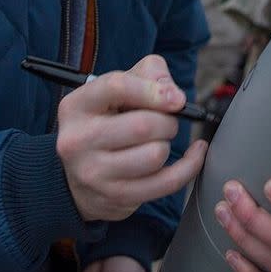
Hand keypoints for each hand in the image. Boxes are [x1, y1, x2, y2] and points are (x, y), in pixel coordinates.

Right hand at [57, 55, 206, 221]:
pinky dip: (189, 166)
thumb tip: (174, 95)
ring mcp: (94, 173)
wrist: (81, 176)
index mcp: (76, 106)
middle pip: (143, 125)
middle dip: (167, 121)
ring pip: (155, 154)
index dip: (153, 90)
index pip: (117, 87)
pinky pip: (168, 182)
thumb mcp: (118, 90)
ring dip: (168, 144)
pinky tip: (194, 154)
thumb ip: (148, 74)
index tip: (176, 98)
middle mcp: (77, 140)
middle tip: (165, 121)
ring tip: (158, 141)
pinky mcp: (116, 197)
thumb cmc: (107, 122)